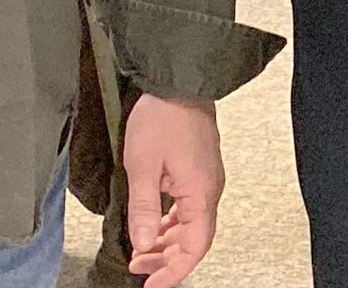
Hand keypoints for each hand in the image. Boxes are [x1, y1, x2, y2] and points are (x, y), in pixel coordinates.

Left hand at [121, 94, 219, 285]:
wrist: (180, 81)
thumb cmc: (162, 118)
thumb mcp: (142, 165)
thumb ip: (144, 209)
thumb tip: (143, 244)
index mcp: (200, 193)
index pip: (195, 247)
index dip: (174, 271)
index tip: (152, 285)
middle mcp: (210, 189)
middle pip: (194, 239)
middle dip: (166, 259)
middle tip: (137, 269)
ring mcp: (207, 179)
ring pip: (192, 224)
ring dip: (168, 242)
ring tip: (141, 251)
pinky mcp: (200, 170)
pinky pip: (190, 208)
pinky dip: (172, 223)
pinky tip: (155, 224)